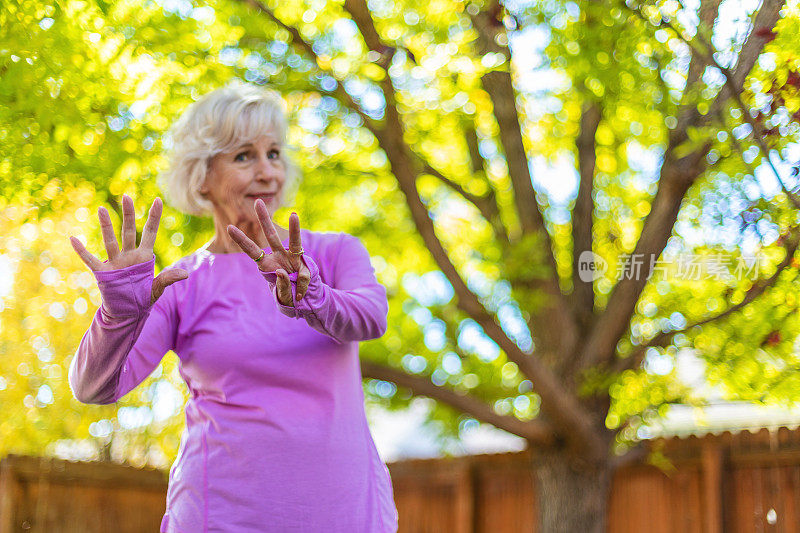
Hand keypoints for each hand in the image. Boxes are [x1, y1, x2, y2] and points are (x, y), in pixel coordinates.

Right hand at [69, 194, 188, 304]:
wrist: (127, 312)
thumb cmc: (143, 297)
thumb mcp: (157, 288)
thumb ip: (168, 278)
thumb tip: (186, 274)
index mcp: (144, 256)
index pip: (150, 232)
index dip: (154, 217)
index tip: (158, 200)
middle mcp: (129, 255)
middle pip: (128, 231)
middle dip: (128, 214)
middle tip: (127, 196)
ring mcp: (115, 262)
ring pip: (110, 241)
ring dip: (106, 226)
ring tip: (102, 209)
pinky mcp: (103, 272)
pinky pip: (90, 260)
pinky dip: (81, 251)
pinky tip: (73, 239)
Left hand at [226, 199, 309, 306]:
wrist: (304, 299)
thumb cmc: (288, 294)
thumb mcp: (281, 296)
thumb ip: (280, 286)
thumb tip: (282, 272)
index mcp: (266, 264)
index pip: (252, 250)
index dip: (241, 239)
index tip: (229, 227)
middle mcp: (279, 256)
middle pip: (271, 235)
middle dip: (264, 219)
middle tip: (257, 201)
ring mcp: (293, 258)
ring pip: (293, 240)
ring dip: (294, 228)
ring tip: (293, 215)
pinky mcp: (306, 264)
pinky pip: (304, 274)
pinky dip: (301, 284)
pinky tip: (298, 296)